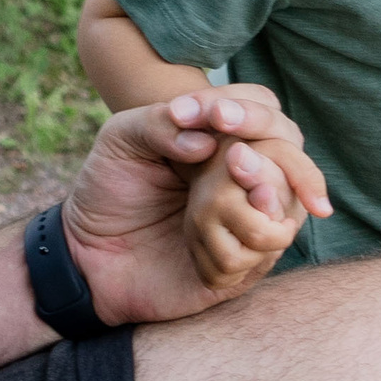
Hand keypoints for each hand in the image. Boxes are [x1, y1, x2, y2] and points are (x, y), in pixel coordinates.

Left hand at [64, 92, 332, 324]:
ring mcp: (252, 222)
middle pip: (291, 158)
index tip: (215, 116)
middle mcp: (249, 177)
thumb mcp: (121, 138)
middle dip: (266, 161)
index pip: (266, 113)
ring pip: (281, 207)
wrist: (89, 252)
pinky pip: (257, 253)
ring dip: (239, 204)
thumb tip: (206, 142)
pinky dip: (222, 248)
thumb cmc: (111, 187)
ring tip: (197, 213)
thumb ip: (159, 122)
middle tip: (234, 160)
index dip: (250, 114)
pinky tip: (192, 250)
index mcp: (227, 137)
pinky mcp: (245, 267)